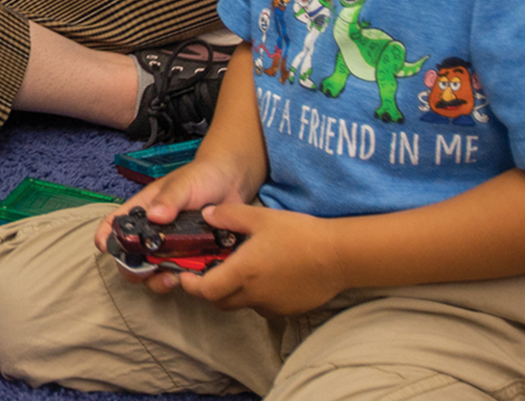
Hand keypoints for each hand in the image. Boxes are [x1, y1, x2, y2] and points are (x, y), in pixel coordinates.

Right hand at [93, 158, 252, 295]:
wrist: (234, 183)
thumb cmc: (203, 176)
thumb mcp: (184, 184)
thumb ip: (170, 199)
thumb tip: (155, 216)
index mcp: (145, 210)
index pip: (116, 223)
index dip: (106, 236)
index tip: (105, 248)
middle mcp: (154, 231)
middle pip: (131, 257)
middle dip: (134, 269)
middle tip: (148, 272)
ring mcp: (172, 246)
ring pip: (154, 271)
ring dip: (158, 280)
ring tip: (174, 278)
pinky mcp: (191, 257)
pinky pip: (181, 274)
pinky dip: (183, 280)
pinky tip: (192, 277)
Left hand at [171, 202, 345, 316]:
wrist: (338, 256)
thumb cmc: (299, 234)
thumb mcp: (260, 217)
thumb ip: (228, 216)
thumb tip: (206, 215)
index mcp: (243, 272)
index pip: (206, 290)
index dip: (191, 285)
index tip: (185, 275)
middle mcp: (254, 295)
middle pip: (220, 301)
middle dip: (209, 289)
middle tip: (208, 271)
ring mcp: (272, 305)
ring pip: (242, 304)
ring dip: (234, 292)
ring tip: (239, 269)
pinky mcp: (289, 310)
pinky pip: (264, 307)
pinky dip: (256, 295)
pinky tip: (266, 276)